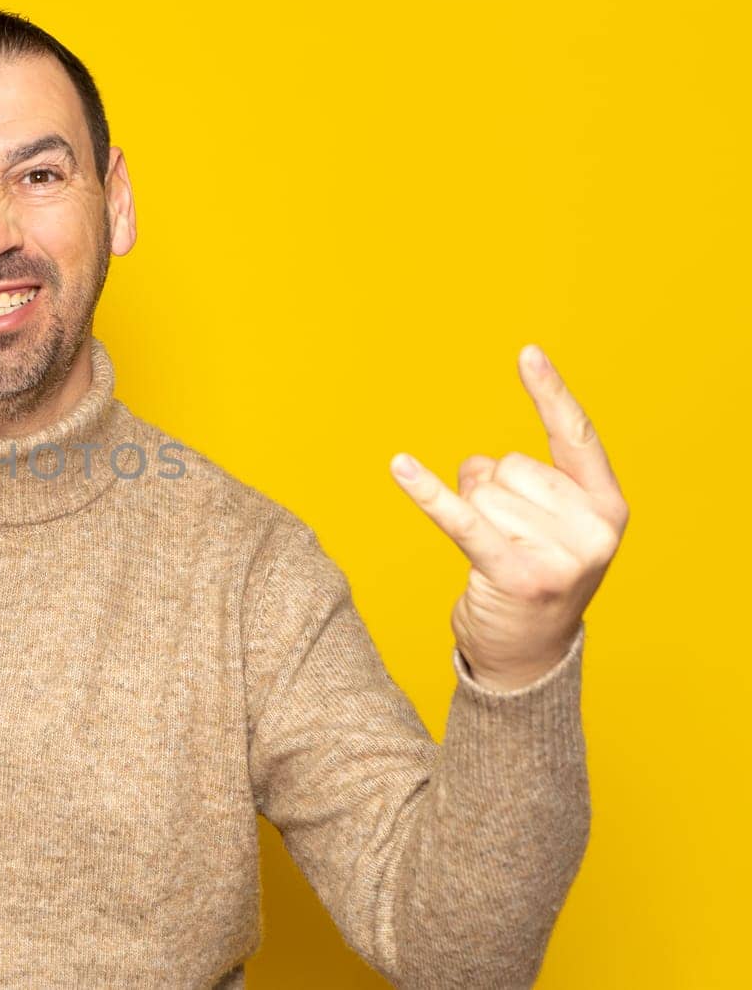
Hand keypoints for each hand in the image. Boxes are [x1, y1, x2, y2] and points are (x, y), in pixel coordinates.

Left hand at [389, 344, 628, 691]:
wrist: (529, 656)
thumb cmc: (534, 576)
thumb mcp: (544, 523)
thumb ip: (520, 481)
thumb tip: (472, 466)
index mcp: (608, 507)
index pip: (575, 436)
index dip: (550, 393)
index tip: (526, 352)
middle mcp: (593, 529)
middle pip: (508, 466)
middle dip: (491, 492)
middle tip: (507, 539)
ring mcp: (560, 556)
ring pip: (481, 494)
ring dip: (474, 516)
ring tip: (495, 556)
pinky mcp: (515, 575)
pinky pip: (461, 520)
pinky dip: (428, 492)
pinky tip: (400, 466)